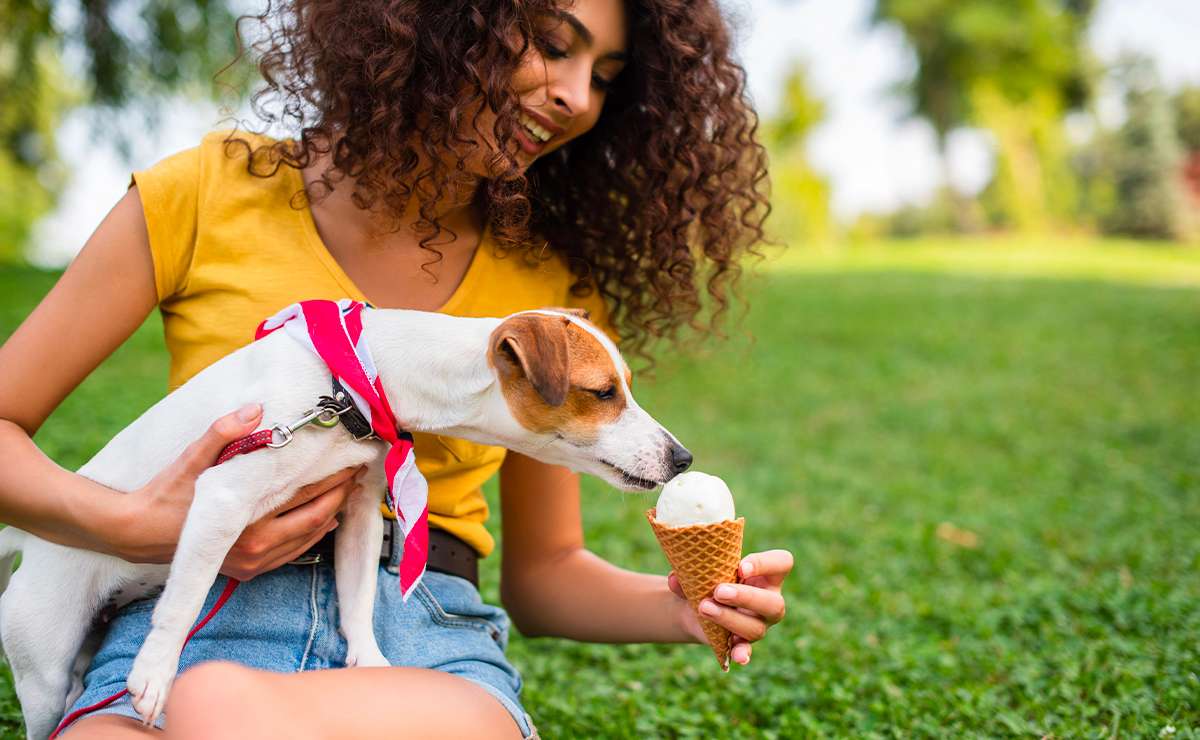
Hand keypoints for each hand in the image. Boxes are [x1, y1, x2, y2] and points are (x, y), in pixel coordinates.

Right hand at [113, 403, 364, 579]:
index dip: (334, 477)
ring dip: (331, 515)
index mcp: (249, 521)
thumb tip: (256, 409)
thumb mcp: (193, 457)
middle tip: (359, 473)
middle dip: (340, 495)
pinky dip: (311, 536)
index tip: (353, 460)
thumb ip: (224, 432)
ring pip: (309, 540)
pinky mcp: (248, 572)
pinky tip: (323, 520)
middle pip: (316, 519)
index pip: (306, 494)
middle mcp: (257, 548)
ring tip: (346, 491)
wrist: (137, 532)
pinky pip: (293, 555)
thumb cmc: (166, 492)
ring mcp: (254, 564)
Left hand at [669, 549, 792, 665]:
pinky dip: (742, 653)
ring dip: (729, 619)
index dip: (766, 564)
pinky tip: (736, 657)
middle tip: (719, 591)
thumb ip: (688, 572)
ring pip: (756, 628)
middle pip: (773, 603)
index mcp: (766, 575)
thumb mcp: (700, 571)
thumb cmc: (707, 578)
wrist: (693, 605)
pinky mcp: (743, 642)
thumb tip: (675, 580)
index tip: (741, 567)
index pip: (782, 563)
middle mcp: (768, 600)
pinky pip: (746, 650)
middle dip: (746, 597)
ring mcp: (758, 624)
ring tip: (704, 607)